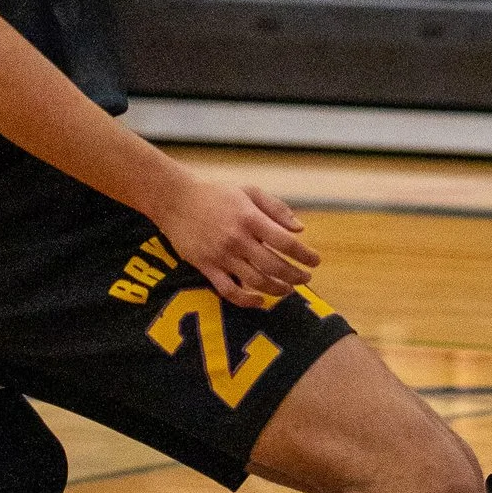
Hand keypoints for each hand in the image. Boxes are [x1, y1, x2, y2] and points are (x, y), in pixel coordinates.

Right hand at [153, 169, 319, 309]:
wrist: (176, 201)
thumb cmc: (216, 194)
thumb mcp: (249, 192)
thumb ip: (276, 208)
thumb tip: (300, 229)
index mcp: (250, 217)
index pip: (285, 241)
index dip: (304, 254)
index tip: (315, 261)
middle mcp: (237, 238)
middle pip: (273, 265)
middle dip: (295, 276)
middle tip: (306, 279)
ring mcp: (221, 255)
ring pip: (255, 281)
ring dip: (276, 289)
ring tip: (288, 289)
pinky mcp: (206, 267)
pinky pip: (228, 290)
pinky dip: (246, 300)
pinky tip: (259, 300)